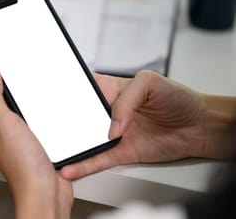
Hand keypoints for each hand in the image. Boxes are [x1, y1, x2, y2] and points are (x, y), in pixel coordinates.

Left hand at [0, 69, 72, 218]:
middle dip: (18, 93)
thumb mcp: (4, 123)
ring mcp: (23, 142)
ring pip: (27, 115)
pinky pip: (42, 126)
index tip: (7, 68)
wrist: (47, 193)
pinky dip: (47, 119)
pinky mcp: (40, 147)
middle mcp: (4, 137)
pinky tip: (52, 116)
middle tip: (25, 80)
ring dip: (35, 106)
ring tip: (39, 96)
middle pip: (9, 105)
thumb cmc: (24, 167)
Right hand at [61, 70, 207, 179]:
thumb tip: (113, 126)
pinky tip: (72, 167)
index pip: (82, 89)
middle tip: (50, 126)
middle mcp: (108, 112)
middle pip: (79, 116)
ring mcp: (113, 133)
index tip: (53, 96)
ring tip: (57, 149)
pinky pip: (99, 160)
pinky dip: (84, 165)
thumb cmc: (178, 98)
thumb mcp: (150, 83)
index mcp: (110, 89)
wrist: (199, 126)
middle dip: (63, 121)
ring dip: (72, 146)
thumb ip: (127, 100)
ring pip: (86, 140)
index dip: (67, 91)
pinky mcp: (122, 153)